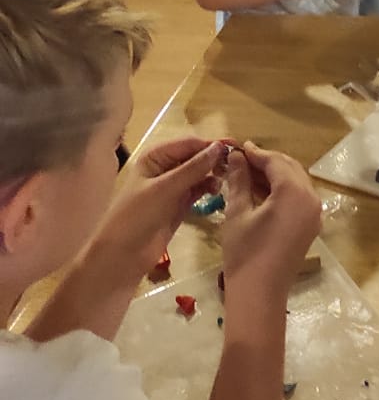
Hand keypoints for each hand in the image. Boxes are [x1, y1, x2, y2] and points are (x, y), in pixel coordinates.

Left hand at [95, 138, 224, 282]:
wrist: (122, 256)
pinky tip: (217, 191)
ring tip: (225, 181)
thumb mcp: (165, 189)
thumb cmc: (137, 216)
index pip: (189, 143)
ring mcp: (172, 187)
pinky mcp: (179, 204)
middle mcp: (164, 168)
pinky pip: (198, 190)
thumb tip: (219, 147)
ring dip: (212, 174)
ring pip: (199, 173)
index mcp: (155, 157)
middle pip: (195, 157)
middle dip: (213, 160)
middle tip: (234, 167)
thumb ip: (193, 168)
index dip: (210, 145)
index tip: (235, 149)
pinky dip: (208, 188)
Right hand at [221, 142, 322, 299]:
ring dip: (274, 176)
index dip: (255, 153)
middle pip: (289, 169)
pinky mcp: (310, 226)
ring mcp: (314, 214)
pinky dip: (281, 191)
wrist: (259, 294)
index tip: (237, 147)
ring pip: (295, 183)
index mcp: (295, 192)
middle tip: (241, 160)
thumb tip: (236, 156)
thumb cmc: (244, 253)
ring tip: (246, 174)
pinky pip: (298, 199)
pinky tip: (260, 192)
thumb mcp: (237, 213)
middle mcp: (311, 199)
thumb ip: (239, 181)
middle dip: (266, 162)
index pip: (275, 162)